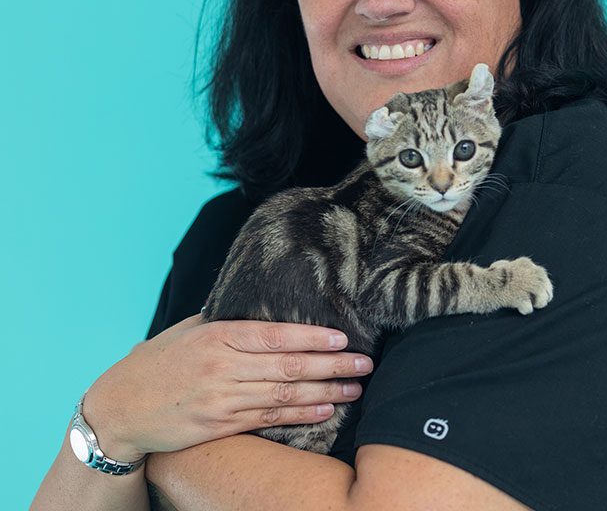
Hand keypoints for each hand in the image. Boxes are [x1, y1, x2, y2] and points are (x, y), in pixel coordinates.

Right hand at [82, 313, 372, 462]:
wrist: (119, 407)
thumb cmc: (159, 360)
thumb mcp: (189, 329)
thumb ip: (228, 320)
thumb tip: (267, 304)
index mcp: (217, 337)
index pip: (274, 335)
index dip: (312, 337)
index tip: (342, 337)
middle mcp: (223, 368)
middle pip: (288, 367)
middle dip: (332, 365)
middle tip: (364, 363)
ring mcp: (222, 400)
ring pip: (284, 395)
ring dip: (326, 392)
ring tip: (356, 387)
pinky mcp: (220, 425)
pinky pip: (269, 419)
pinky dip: (300, 414)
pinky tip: (326, 409)